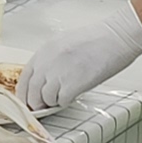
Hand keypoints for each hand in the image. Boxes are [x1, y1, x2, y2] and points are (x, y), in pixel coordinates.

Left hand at [22, 6, 141, 113]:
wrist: (117, 36)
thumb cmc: (97, 38)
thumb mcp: (64, 44)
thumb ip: (51, 60)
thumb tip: (46, 80)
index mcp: (44, 51)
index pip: (24, 78)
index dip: (24, 93)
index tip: (28, 101)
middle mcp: (47, 62)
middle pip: (31, 92)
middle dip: (36, 103)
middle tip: (44, 107)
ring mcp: (58, 73)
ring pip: (45, 99)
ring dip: (53, 102)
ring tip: (63, 96)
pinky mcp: (72, 84)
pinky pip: (61, 102)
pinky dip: (65, 102)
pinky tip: (72, 96)